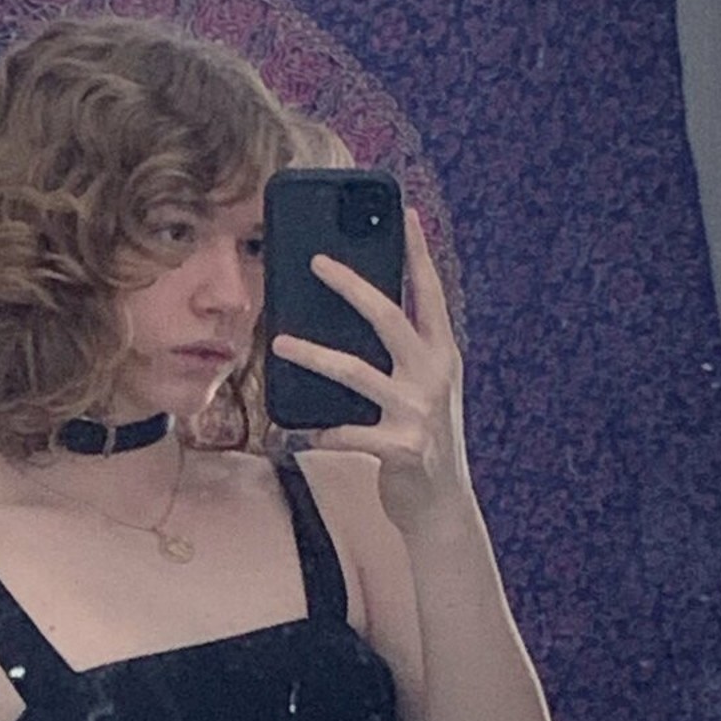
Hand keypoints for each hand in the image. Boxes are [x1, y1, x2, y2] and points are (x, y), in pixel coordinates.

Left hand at [270, 208, 470, 535]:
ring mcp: (418, 413)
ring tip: (278, 344)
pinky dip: (321, 431)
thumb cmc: (421, 441)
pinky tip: (299, 431)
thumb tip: (354, 321)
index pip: (430, 294)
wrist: (441, 507)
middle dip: (351, 285)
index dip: (418, 254)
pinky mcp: (400, 448)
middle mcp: (433, 377)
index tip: (404, 213)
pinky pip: (347, 432)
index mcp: (442, 355)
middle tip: (316, 262)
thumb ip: (401, 358)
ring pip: (355, 372)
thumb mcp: (422, 392)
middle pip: (388, 318)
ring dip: (312, 355)